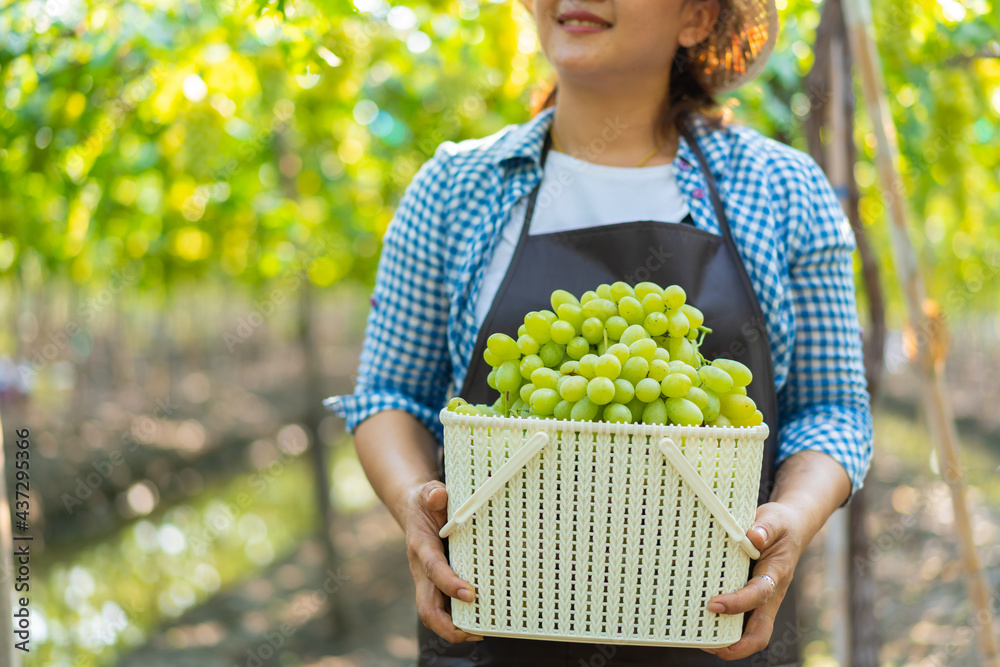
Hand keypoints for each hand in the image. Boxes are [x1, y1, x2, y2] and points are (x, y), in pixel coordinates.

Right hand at [404, 480, 484, 642]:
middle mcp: (422, 570)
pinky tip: (479, 622)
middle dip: (447, 625)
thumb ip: (432, 493)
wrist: (413, 510)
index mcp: (421, 547)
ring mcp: (428, 581)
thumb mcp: (427, 491)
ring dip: (453, 628)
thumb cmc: (425, 502)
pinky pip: (443, 608)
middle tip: (475, 632)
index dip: (449, 583)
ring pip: (434, 613)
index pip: (433, 569)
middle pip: (427, 607)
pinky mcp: (436, 584)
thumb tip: (439, 496)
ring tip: (481, 633)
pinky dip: (458, 620)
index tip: (470, 594)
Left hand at [701, 502, 806, 660]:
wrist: (793, 527)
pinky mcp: (754, 597)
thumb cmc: (781, 525)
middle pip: (761, 631)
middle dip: (738, 645)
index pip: (758, 595)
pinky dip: (727, 626)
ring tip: (700, 639)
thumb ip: (764, 528)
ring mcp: (763, 599)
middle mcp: (771, 593)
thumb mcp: (774, 519)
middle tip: (708, 645)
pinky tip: (704, 622)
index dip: (737, 603)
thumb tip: (753, 536)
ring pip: (752, 630)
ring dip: (730, 641)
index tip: (713, 604)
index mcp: (776, 574)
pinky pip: (744, 619)